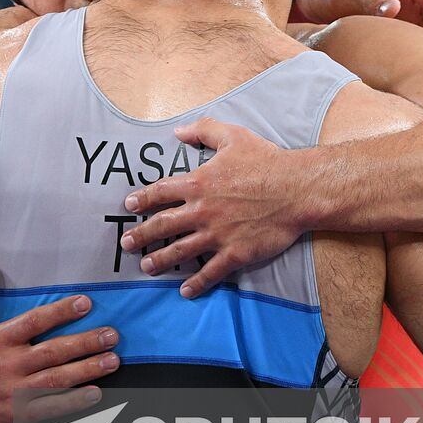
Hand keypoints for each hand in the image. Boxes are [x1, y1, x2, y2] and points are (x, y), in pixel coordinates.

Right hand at [0, 262, 120, 422]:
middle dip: (85, 342)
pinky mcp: (20, 414)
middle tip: (111, 335)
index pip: (34, 322)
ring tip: (113, 360)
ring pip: (58, 379)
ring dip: (88, 369)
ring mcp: (15, 391)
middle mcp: (9, 364)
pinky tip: (95, 394)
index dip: (60, 312)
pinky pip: (52, 407)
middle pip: (53, 351)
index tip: (85, 303)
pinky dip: (74, 401)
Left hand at [119, 118, 309, 296]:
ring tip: (145, 267)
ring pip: (180, 250)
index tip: (128, 205)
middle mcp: (202, 211)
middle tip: (126, 244)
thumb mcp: (233, 136)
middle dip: (141, 235)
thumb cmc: (267, 161)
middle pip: (162, 225)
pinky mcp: (235, 253)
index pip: (160, 192)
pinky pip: (211, 272)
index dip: (142, 198)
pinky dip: (197, 283)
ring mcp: (217, 234)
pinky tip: (185, 292)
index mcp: (198, 183)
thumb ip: (204, 131)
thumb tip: (179, 131)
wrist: (297, 190)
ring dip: (160, 260)